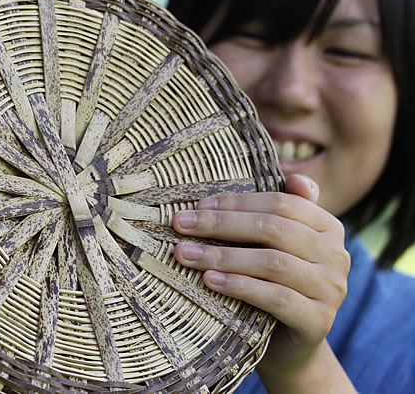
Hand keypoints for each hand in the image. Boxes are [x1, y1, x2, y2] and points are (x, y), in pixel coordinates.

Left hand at [172, 174, 352, 391]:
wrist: (289, 345)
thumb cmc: (274, 283)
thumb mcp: (276, 246)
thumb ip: (280, 212)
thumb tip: (289, 173)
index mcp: (327, 227)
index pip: (280, 203)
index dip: (236, 202)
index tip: (198, 206)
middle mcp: (336, 255)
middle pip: (273, 229)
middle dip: (221, 225)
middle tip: (181, 225)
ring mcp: (331, 289)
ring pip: (272, 262)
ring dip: (222, 256)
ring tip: (185, 254)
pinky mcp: (319, 320)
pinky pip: (275, 297)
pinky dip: (240, 286)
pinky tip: (210, 281)